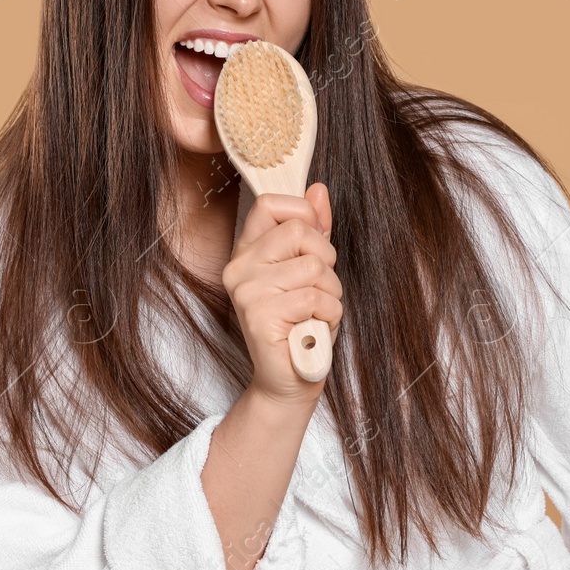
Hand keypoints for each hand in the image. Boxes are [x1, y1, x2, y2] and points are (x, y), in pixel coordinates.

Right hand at [222, 182, 340, 407]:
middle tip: (319, 290)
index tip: (315, 242)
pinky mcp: (258, 316)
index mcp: (247, 251)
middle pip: (299, 231)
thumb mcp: (311, 270)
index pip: (270, 204)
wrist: (292, 379)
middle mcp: (239, 267)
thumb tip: (318, 190)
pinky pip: (314, 298)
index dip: (304, 214)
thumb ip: (313, 230)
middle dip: (326, 260)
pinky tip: (313, 329)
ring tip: (316, 313)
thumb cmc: (303, 324)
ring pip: (314, 266)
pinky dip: (328, 315)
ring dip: (331, 294)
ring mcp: (245, 291)